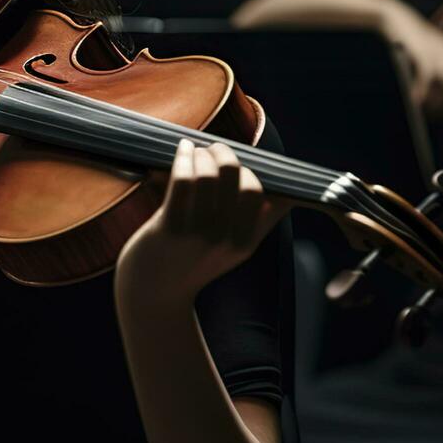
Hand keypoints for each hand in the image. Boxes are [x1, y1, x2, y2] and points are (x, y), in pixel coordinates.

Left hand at [117, 139, 288, 304]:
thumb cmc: (191, 261)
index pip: (258, 192)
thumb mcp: (233, 248)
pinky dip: (184, 157)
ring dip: (202, 153)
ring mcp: (197, 234)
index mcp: (244, 242)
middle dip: (225, 153)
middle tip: (213, 149)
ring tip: (195, 150)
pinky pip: (183, 181)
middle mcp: (225, 239)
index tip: (232, 165)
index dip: (246, 171)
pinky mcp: (169, 228)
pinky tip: (182, 149)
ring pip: (209, 174)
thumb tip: (289, 192)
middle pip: (237, 177)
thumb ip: (260, 221)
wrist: (153, 293)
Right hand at [382, 7, 442, 116]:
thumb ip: (440, 72)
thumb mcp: (430, 55)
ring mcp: (440, 50)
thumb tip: (440, 100)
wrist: (396, 18)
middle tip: (441, 113)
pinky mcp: (423, 51)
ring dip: (438, 99)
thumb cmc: (409, 41)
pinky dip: (422, 90)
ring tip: (426, 109)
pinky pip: (428, 76)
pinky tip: (414, 99)